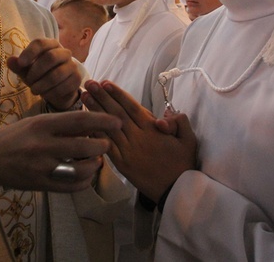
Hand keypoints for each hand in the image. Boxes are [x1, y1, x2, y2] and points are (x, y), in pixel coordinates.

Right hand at [0, 111, 120, 195]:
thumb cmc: (15, 137)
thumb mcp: (35, 122)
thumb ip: (60, 123)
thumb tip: (91, 122)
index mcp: (42, 125)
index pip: (79, 120)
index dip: (101, 120)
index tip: (117, 121)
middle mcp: (43, 145)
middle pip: (84, 146)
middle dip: (102, 145)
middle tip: (106, 144)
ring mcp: (42, 167)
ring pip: (80, 169)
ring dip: (95, 165)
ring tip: (96, 160)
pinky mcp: (41, 184)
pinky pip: (71, 186)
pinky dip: (84, 181)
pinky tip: (86, 175)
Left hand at [7, 38, 81, 110]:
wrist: (58, 90)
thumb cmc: (40, 75)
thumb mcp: (27, 70)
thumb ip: (19, 66)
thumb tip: (10, 60)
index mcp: (51, 45)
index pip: (41, 43)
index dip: (30, 52)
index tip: (20, 63)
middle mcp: (64, 52)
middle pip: (50, 57)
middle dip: (36, 71)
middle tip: (28, 81)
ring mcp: (73, 65)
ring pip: (56, 74)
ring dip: (42, 84)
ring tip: (34, 90)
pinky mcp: (77, 79)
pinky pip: (63, 86)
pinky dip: (50, 93)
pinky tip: (45, 94)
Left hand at [82, 80, 196, 202]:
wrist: (176, 190)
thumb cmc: (183, 163)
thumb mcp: (189, 139)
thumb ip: (179, 121)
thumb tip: (165, 114)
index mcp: (152, 129)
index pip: (131, 107)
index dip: (117, 94)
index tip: (105, 83)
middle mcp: (137, 137)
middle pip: (116, 113)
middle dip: (101, 96)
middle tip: (88, 83)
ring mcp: (128, 151)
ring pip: (108, 126)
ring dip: (94, 110)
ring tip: (84, 96)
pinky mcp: (122, 163)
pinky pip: (106, 145)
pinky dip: (95, 134)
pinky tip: (86, 124)